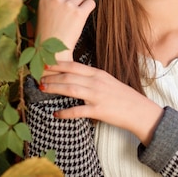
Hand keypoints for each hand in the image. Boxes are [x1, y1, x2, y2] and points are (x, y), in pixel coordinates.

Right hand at [36, 0, 95, 61]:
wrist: (52, 52)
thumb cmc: (47, 34)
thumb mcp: (43, 13)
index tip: (64, 0)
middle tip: (68, 14)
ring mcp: (68, 5)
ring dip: (80, 4)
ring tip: (73, 18)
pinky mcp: (79, 13)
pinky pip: (90, 2)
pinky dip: (89, 8)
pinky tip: (83, 16)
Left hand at [39, 61, 163, 145]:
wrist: (139, 111)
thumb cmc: (123, 97)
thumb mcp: (108, 82)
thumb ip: (92, 79)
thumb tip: (76, 78)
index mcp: (98, 73)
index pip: (74, 66)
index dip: (58, 64)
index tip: (45, 63)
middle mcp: (96, 82)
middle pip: (69, 75)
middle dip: (51, 76)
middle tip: (38, 77)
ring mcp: (97, 95)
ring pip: (70, 89)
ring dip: (54, 88)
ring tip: (43, 88)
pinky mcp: (98, 110)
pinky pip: (78, 111)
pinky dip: (65, 112)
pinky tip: (56, 114)